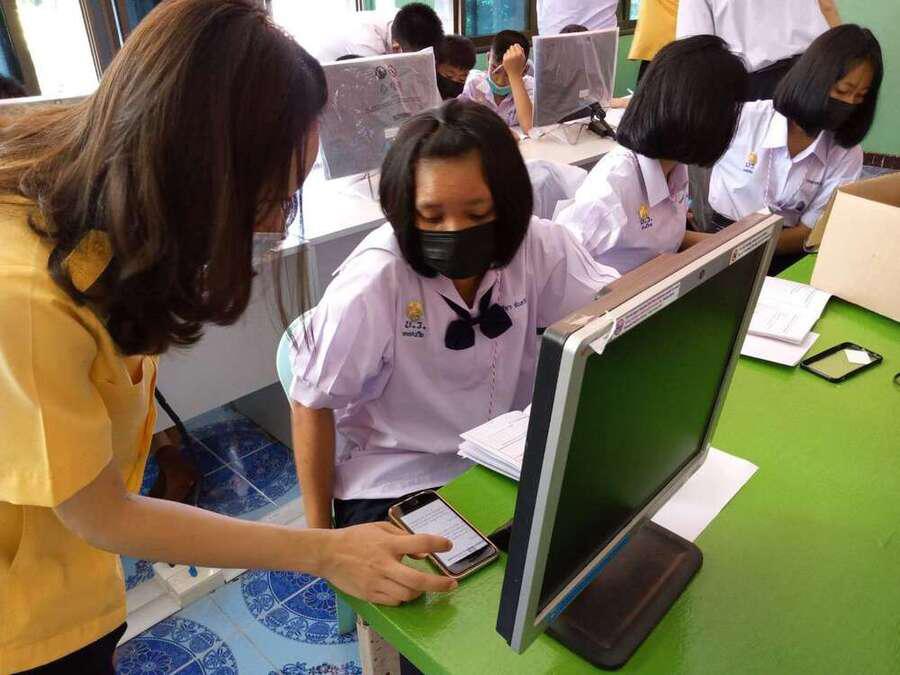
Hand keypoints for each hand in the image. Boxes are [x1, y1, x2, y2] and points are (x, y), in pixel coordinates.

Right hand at [318, 522, 457, 604]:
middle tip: (452, 584)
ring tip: (424, 587)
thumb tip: (422, 552)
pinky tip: (404, 590)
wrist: (327, 553)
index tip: (448, 545)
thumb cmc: (355, 538)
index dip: (438, 544)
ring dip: (420, 591)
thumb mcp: (379, 528)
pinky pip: (394, 601)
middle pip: (418, 580)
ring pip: (408, 594)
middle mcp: (384, 564)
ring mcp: (377, 582)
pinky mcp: (370, 595)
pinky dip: (404, 597)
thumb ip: (402, 536)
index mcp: (387, 544)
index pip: (419, 542)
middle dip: (439, 584)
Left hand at [502, 44, 526, 79]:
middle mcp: (514, 55)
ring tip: (512, 59)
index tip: (516, 50)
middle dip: (512, 50)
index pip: (516, 45)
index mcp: (519, 54)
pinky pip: (505, 54)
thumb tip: (516, 44)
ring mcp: (509, 57)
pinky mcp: (504, 60)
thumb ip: (521, 50)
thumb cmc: (519, 66)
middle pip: (511, 47)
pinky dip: (506, 57)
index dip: (516, 47)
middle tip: (513, 55)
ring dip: (509, 53)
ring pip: (507, 50)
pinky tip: (509, 61)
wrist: (515, 74)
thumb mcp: (523, 58)